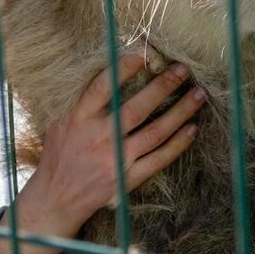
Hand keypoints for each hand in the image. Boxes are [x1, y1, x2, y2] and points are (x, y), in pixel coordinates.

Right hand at [0, 53, 205, 253]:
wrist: (56, 199)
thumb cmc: (59, 155)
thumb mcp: (60, 123)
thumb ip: (81, 102)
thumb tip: (106, 72)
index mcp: (79, 120)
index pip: (102, 88)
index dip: (123, 69)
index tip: (144, 54)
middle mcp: (99, 138)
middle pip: (137, 109)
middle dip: (163, 86)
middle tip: (183, 69)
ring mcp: (116, 160)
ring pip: (155, 133)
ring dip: (180, 112)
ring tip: (199, 95)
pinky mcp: (128, 179)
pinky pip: (159, 159)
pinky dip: (178, 144)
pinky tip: (192, 129)